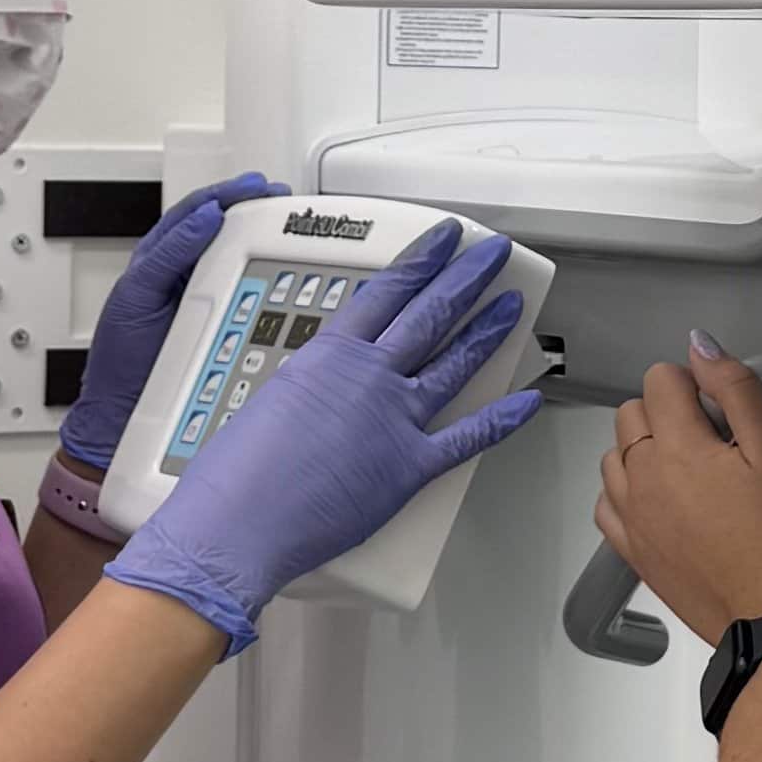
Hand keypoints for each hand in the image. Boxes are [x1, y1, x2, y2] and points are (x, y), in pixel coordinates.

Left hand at [59, 171, 287, 487]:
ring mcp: (205, 300)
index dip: (226, 195)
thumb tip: (203, 219)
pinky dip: (264, 282)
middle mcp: (185, 275)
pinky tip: (281, 276)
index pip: (197, 214)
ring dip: (263, 243)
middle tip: (281, 199)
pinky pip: (247, 297)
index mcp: (159, 259)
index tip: (255, 188)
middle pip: (224, 232)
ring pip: (238, 262)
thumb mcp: (136, 296)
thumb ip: (168, 255)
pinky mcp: (221, 325)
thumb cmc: (120, 360)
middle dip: (253, 211)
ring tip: (288, 228)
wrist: (124, 413)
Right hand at [110, 220, 538, 649]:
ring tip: (510, 307)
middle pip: (430, 313)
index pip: (388, 290)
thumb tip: (319, 392)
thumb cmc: (236, 473)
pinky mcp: (409, 468)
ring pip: (455, 363)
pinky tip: (526, 403)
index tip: (443, 238)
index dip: (422, 258)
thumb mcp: (268, 401)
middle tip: (493, 255)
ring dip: (487, 332)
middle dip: (467, 278)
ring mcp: (395, 419)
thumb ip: (308, 387)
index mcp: (330, 355)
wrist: (238, 523)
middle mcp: (370, 378)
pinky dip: (501, 421)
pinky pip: (467, 439)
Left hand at [596, 339, 761, 652]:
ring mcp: (633, 520)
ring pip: (616, 457)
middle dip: (670, 412)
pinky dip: (631, 491)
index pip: (660, 379)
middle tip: (721, 440)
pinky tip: (670, 501)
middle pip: (632, 413)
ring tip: (700, 472)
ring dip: (648, 450)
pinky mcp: (636, 554)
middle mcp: (642, 482)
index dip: (697, 383)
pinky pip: (609, 504)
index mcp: (677, 450)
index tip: (726, 408)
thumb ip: (736, 391)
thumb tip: (701, 347)